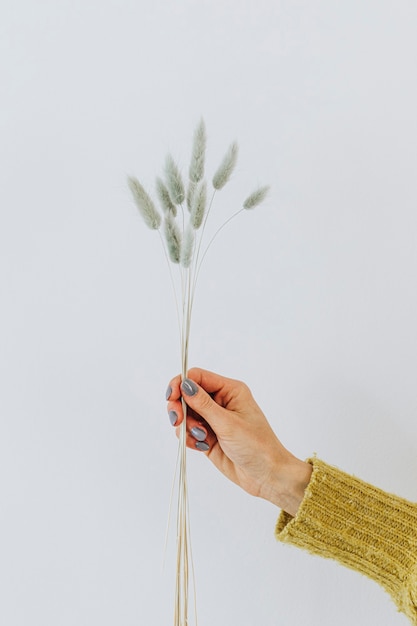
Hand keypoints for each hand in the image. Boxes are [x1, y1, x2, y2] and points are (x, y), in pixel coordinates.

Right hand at [166, 367, 311, 515]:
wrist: (266, 475)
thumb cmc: (257, 446)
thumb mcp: (228, 423)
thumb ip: (203, 404)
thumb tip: (185, 385)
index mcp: (230, 390)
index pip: (198, 377)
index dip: (181, 383)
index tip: (171, 396)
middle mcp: (221, 402)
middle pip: (188, 395)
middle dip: (180, 407)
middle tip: (178, 420)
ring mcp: (214, 420)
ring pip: (186, 414)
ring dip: (187, 426)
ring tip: (202, 438)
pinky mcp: (208, 436)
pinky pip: (188, 431)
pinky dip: (189, 438)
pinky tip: (202, 446)